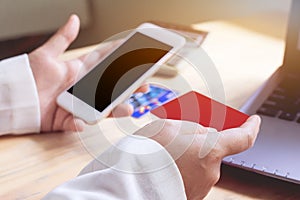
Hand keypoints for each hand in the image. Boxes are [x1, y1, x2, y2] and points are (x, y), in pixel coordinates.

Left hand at [29, 15, 147, 132]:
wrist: (13, 99)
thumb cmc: (28, 77)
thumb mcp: (45, 55)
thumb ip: (62, 38)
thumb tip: (73, 20)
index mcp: (79, 71)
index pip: (104, 62)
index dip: (119, 56)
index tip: (135, 50)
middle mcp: (83, 88)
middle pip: (111, 87)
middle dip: (129, 87)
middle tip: (144, 85)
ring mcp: (78, 104)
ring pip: (102, 107)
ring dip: (115, 109)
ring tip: (127, 108)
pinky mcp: (68, 119)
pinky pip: (77, 123)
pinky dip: (80, 124)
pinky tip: (82, 122)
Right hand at [135, 115, 260, 198]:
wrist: (132, 182)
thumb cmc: (148, 152)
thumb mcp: (170, 126)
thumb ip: (194, 127)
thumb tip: (207, 132)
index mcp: (209, 150)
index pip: (243, 138)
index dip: (250, 127)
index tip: (253, 120)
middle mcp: (211, 171)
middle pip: (214, 149)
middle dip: (202, 141)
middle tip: (184, 133)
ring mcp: (201, 185)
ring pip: (202, 162)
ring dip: (191, 154)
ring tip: (168, 150)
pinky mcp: (191, 193)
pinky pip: (192, 175)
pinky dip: (184, 167)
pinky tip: (168, 163)